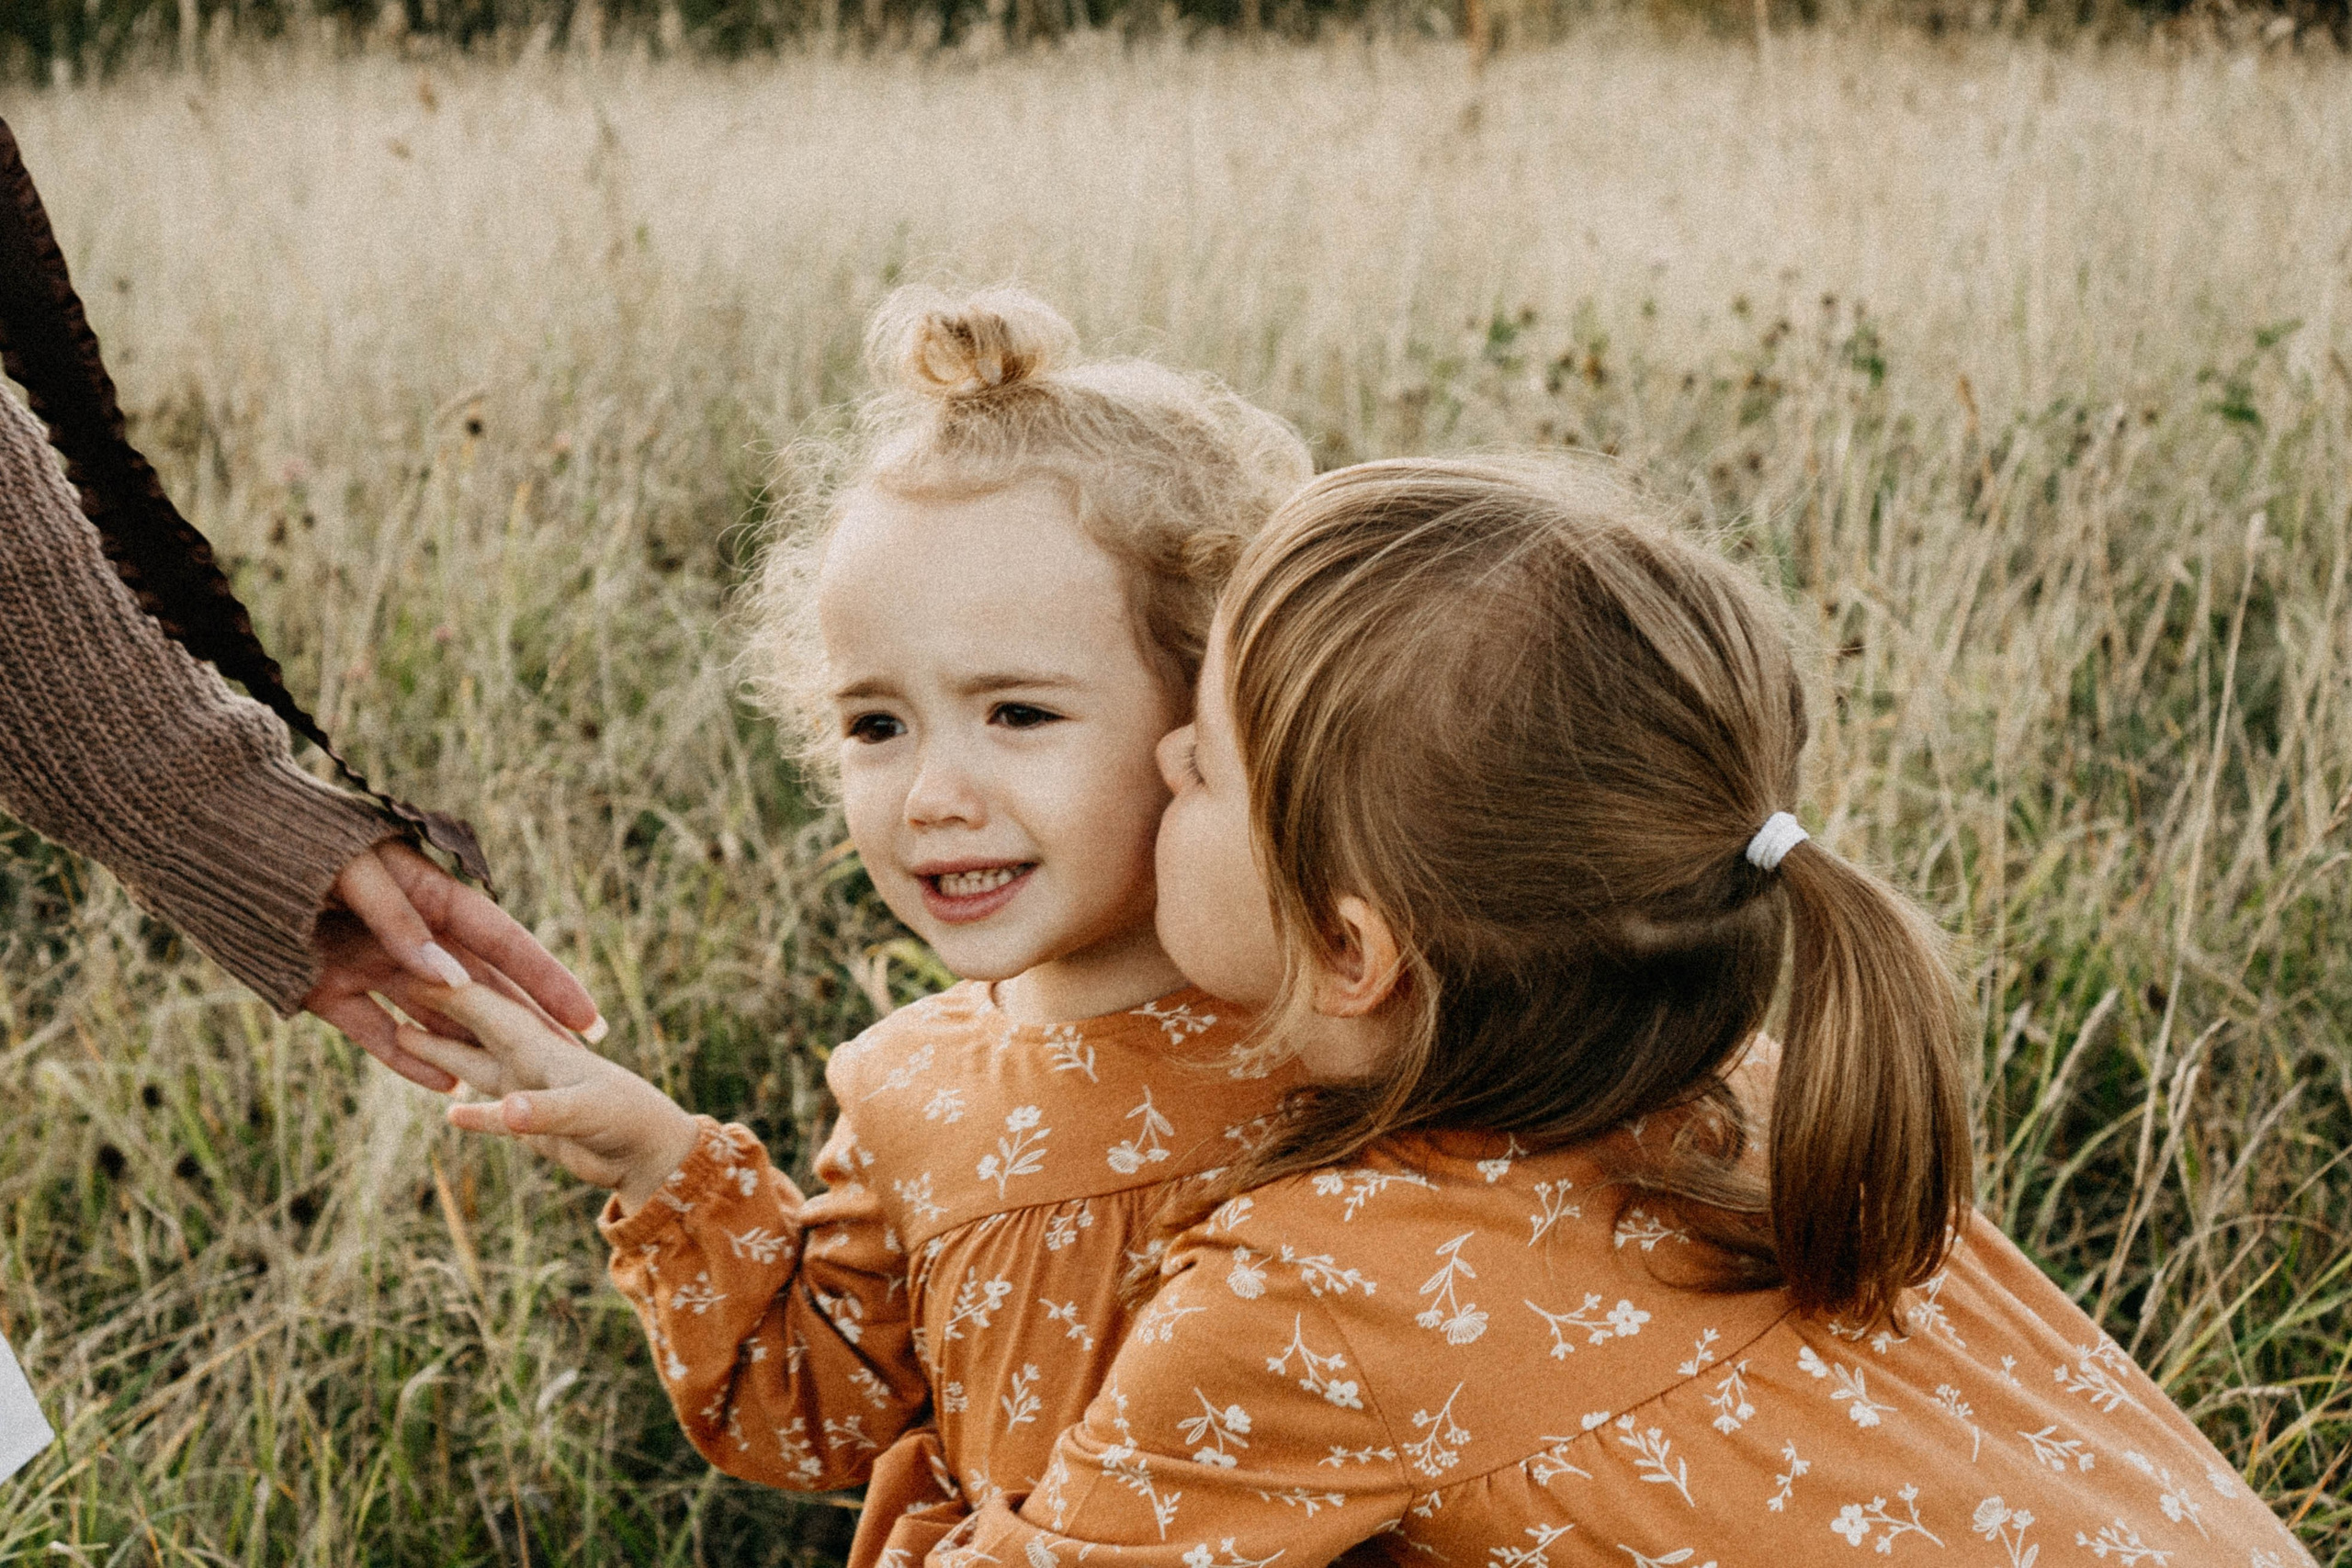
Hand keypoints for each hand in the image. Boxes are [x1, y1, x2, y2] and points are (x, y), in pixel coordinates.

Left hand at [301, 840, 604, 1090]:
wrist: (209, 842)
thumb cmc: (292, 842)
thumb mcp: (356, 872)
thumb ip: (403, 923)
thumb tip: (453, 981)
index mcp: (429, 893)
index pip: (503, 942)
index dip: (547, 979)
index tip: (586, 1015)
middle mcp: (407, 934)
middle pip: (481, 986)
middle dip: (528, 1024)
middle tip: (573, 1063)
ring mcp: (368, 964)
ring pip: (433, 1016)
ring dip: (473, 1048)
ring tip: (517, 1086)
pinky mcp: (326, 989)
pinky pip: (373, 1031)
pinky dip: (405, 1060)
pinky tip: (444, 1086)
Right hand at [401, 980, 701, 1212]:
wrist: (656, 1155)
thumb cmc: (631, 1121)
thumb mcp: (586, 1114)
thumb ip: (546, 1111)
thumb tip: (508, 1110)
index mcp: (538, 1045)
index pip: (483, 1006)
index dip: (445, 985)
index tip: (404, 957)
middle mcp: (528, 1060)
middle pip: (471, 1025)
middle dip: (434, 1002)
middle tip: (389, 974)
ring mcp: (529, 1090)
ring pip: (473, 1064)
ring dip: (440, 1050)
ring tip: (401, 1030)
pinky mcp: (532, 1125)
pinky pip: (491, 1114)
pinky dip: (472, 1112)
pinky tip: (448, 1114)